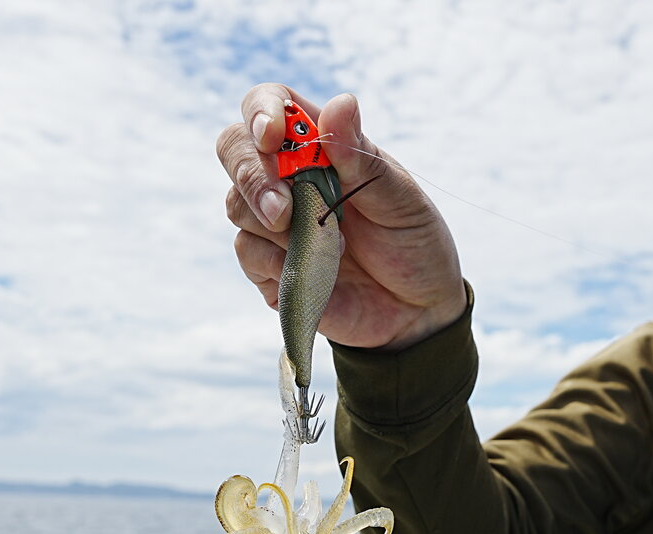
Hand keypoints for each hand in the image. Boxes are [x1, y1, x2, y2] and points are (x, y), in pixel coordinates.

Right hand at [219, 87, 466, 350]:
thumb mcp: (400, 198)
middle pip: (234, 149)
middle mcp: (287, 177)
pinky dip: (279, 261)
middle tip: (284, 209)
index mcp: (319, 145)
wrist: (419, 311)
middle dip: (252, 175)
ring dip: (278, 226)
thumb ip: (362, 157)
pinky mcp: (269, 267)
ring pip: (236, 204)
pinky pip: (248, 253)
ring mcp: (273, 222)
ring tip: (335, 247)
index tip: (272, 136)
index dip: (261, 111)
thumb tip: (340, 104)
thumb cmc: (413, 242)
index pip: (269, 104)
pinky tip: (320, 270)